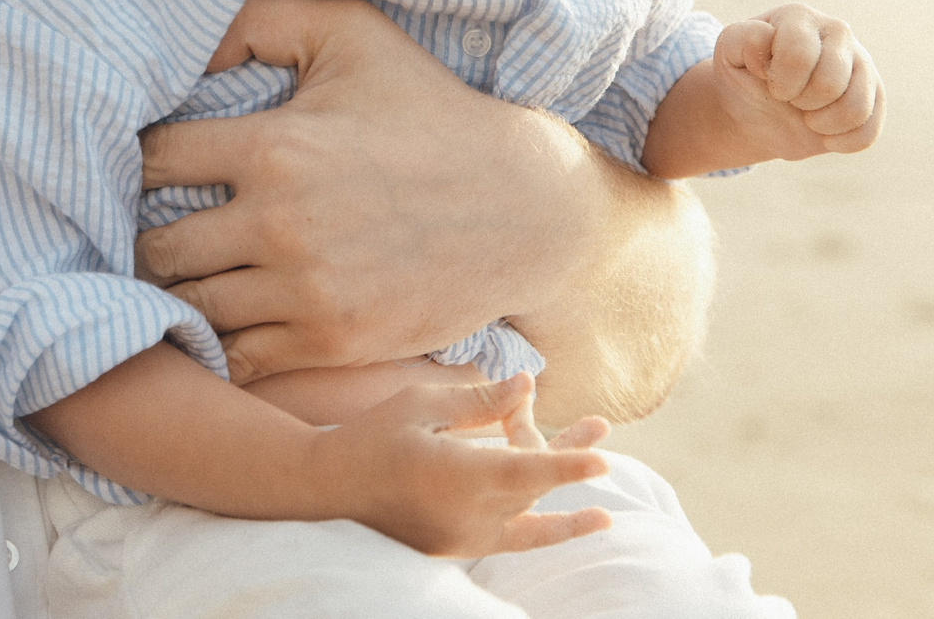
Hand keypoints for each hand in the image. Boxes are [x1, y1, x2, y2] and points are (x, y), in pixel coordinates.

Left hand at [133, 0, 593, 383]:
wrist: (526, 207)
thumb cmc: (430, 110)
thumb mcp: (353, 33)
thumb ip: (262, 18)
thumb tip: (189, 38)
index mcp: (274, 146)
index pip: (154, 160)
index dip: (141, 161)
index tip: (157, 165)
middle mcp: (279, 224)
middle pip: (155, 246)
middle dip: (147, 235)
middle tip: (160, 226)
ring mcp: (305, 291)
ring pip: (190, 304)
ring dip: (180, 289)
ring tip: (189, 271)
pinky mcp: (331, 341)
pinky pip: (236, 356)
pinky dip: (219, 340)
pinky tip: (228, 314)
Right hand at [307, 374, 611, 556]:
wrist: (330, 488)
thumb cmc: (373, 436)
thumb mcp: (421, 404)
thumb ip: (478, 401)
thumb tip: (526, 385)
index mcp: (458, 475)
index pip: (527, 471)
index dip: (568, 463)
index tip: (603, 458)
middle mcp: (468, 513)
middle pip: (533, 486)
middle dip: (566, 455)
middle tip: (600, 426)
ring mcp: (465, 537)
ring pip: (528, 515)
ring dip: (560, 498)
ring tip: (603, 514)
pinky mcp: (459, 547)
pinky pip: (514, 538)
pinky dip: (543, 529)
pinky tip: (575, 523)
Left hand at [704, 4, 883, 162]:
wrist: (757, 108)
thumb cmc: (745, 75)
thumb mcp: (729, 54)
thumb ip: (740, 38)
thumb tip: (769, 39)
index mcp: (800, 18)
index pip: (798, 55)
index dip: (780, 82)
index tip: (768, 81)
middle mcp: (838, 33)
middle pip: (830, 84)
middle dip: (800, 102)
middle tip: (788, 97)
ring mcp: (863, 64)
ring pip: (856, 109)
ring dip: (821, 124)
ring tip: (807, 113)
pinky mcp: (876, 95)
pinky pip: (869, 131)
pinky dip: (840, 142)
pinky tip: (823, 132)